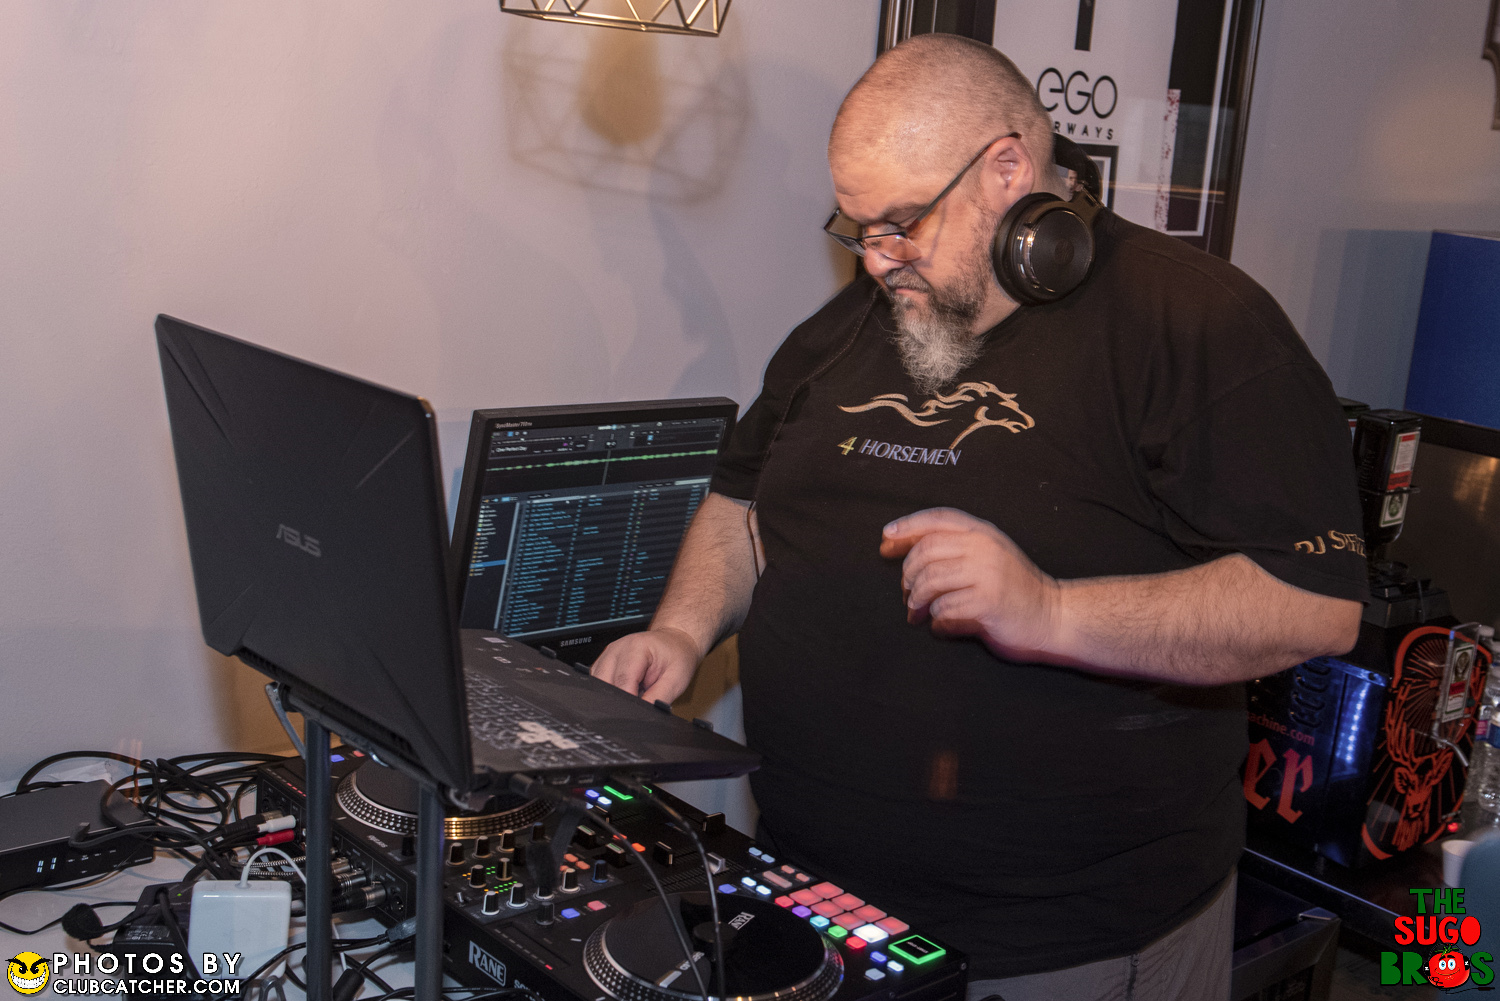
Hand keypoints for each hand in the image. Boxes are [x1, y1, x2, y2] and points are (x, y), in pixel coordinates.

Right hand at [590, 627, 701, 703]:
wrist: (675, 642)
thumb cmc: (677, 656)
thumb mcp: (676, 680)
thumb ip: (659, 698)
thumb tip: (644, 715)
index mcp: (635, 648)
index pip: (622, 681)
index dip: (629, 702)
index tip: (638, 714)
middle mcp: (616, 649)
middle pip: (605, 684)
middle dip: (619, 700)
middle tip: (642, 700)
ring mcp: (607, 655)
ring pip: (598, 685)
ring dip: (614, 696)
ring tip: (638, 691)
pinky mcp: (604, 663)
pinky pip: (599, 683)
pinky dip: (610, 692)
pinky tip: (628, 689)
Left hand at [879, 507, 1060, 660]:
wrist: (1052, 616)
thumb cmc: (1011, 589)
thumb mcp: (987, 555)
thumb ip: (950, 547)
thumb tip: (893, 543)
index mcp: (982, 533)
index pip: (937, 518)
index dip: (906, 526)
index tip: (885, 540)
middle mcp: (985, 548)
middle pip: (925, 551)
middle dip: (908, 575)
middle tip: (908, 593)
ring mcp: (988, 574)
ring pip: (930, 581)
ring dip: (916, 600)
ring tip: (917, 612)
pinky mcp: (988, 603)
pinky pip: (944, 609)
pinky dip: (936, 620)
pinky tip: (941, 624)